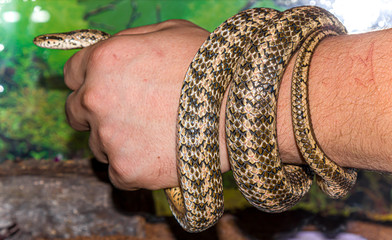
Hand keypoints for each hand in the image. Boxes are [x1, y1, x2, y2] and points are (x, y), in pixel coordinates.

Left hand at [64, 20, 231, 189]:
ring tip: (155, 135)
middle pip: (76, 112)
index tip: (106, 91)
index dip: (90, 82)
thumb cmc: (212, 67)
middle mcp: (96, 97)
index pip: (72, 75)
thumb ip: (131, 42)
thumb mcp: (171, 33)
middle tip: (128, 116)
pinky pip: (118, 172)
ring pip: (98, 145)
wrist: (241, 107)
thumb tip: (116, 55)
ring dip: (118, 141)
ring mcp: (109, 136)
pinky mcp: (127, 169)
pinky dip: (135, 166)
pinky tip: (159, 154)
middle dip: (97, 113)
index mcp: (104, 60)